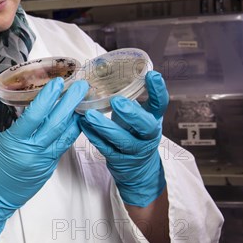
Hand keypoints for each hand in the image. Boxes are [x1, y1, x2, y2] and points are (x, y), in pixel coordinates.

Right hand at [0, 78, 88, 242]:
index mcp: (14, 142)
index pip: (35, 116)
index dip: (48, 97)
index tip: (58, 82)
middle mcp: (32, 152)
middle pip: (57, 123)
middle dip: (70, 102)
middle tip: (81, 85)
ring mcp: (44, 161)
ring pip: (65, 135)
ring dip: (75, 115)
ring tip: (84, 97)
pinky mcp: (49, 167)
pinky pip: (63, 145)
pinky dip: (71, 130)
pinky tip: (75, 117)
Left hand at [80, 71, 168, 206]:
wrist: (139, 171)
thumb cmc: (134, 134)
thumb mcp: (139, 116)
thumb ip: (130, 99)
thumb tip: (109, 71)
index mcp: (153, 120)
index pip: (160, 105)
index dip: (158, 91)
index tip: (152, 75)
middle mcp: (147, 136)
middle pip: (145, 126)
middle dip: (132, 114)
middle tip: (116, 101)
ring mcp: (134, 150)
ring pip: (122, 140)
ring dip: (104, 127)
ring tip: (89, 114)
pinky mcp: (119, 160)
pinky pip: (105, 148)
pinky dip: (93, 136)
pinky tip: (82, 125)